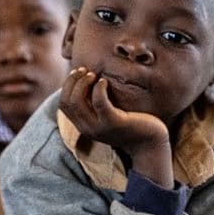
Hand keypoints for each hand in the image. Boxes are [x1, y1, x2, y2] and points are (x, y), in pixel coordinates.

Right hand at [59, 67, 172, 185]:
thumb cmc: (131, 124)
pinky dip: (98, 88)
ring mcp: (100, 127)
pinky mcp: (114, 123)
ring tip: (93, 74)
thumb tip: (89, 82)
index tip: (78, 73)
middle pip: (67, 102)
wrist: (150, 144)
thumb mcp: (108, 115)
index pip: (63, 105)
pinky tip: (105, 82)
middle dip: (72, 82)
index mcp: (84, 126)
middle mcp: (88, 128)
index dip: (67, 86)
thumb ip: (97, 105)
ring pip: (77, 102)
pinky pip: (99, 103)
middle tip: (84, 70)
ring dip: (82, 83)